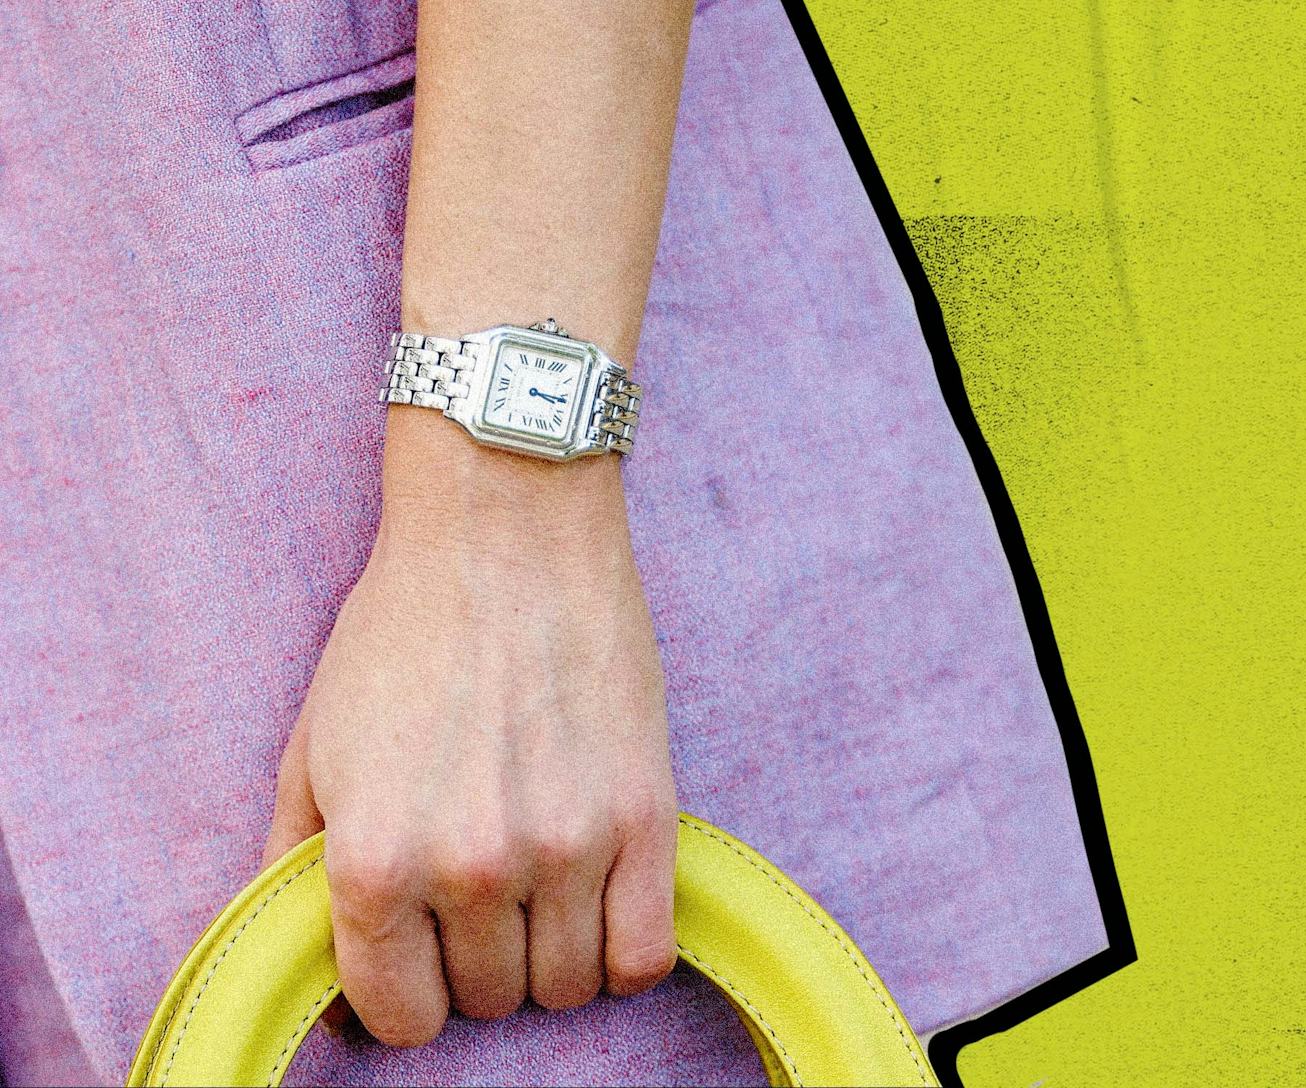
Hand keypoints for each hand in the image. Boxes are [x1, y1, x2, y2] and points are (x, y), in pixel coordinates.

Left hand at [262, 436, 678, 1045]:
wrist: (506, 529)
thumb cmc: (403, 627)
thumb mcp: (314, 743)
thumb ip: (295, 870)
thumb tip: (319, 975)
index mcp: (376, 858)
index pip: (398, 1016)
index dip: (405, 996)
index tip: (421, 958)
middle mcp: (472, 868)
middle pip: (487, 1000)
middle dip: (474, 962)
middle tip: (479, 894)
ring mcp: (568, 844)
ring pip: (568, 987)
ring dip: (548, 955)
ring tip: (540, 887)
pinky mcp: (644, 815)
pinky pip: (644, 956)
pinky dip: (620, 951)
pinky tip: (599, 902)